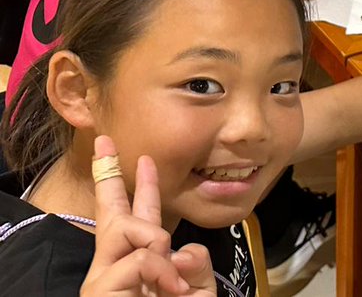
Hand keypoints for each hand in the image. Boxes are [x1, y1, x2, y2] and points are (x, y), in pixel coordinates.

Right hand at [81, 136, 216, 296]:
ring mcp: (103, 279)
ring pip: (134, 230)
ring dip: (160, 247)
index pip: (140, 218)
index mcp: (144, 263)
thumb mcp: (198, 292)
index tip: (136, 156)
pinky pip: (139, 258)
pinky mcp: (99, 291)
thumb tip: (179, 247)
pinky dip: (161, 272)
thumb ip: (194, 265)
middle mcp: (117, 267)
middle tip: (106, 142)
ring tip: (172, 284)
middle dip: (110, 175)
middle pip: (113, 212)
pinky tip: (169, 291)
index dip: (140, 187)